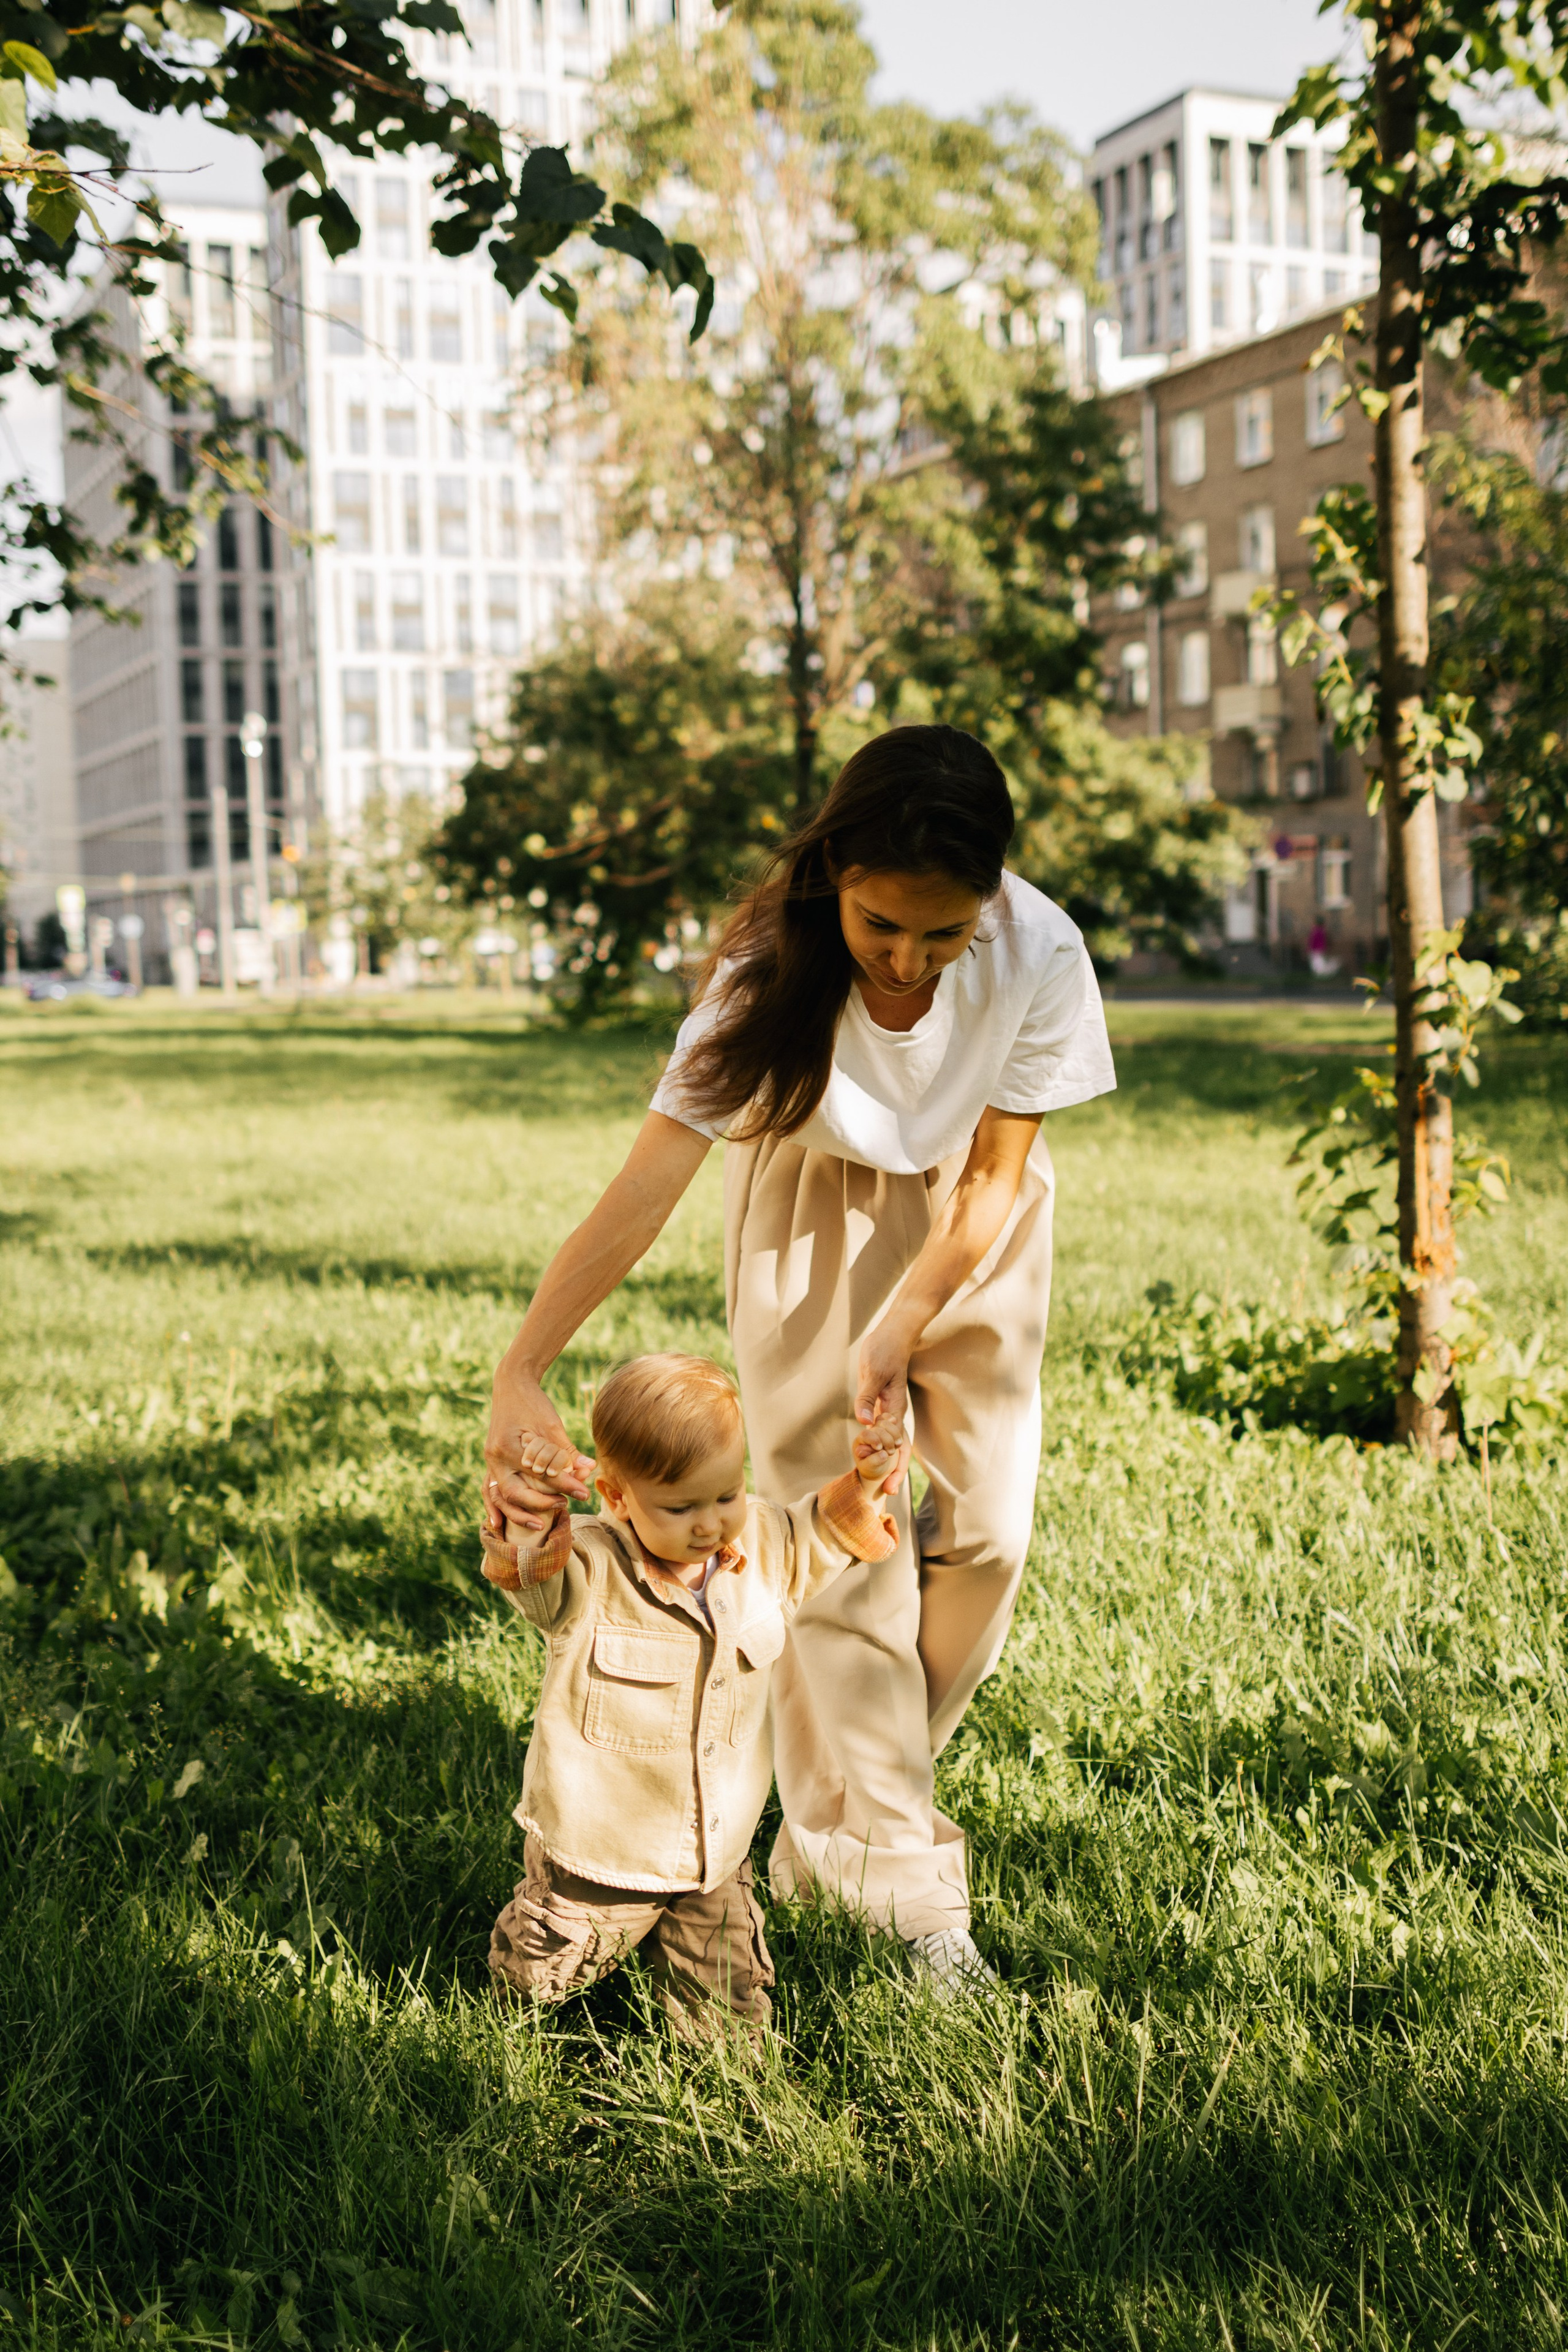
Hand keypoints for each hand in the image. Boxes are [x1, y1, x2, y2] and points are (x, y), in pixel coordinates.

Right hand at [484, 1365, 594, 1534]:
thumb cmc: (534, 1402)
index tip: (584, 1492)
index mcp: (510, 1446)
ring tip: (538, 1524)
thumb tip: (590, 1469)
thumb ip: (568, 1451)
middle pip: (515, 1492)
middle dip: (539, 1505)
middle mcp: (495, 1456)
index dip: (564, 1484)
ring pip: (500, 1495)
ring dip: (516, 1512)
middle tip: (564, 1506)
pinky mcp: (492, 1460)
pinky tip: (498, 1522)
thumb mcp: (552, 1425)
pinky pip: (491, 1487)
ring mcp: (490, 1459)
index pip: (540, 1474)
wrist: (512, 1384)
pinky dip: (496, 1505)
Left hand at [853, 1322, 913, 1496]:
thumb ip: (867, 1396)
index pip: (895, 1441)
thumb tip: (864, 1422)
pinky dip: (881, 1447)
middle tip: (888, 1492)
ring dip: (889, 1463)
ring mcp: (890, 1409)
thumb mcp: (873, 1371)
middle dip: (896, 1470)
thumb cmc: (884, 1350)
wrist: (893, 1334)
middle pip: (899, 1447)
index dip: (891, 1461)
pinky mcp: (883, 1405)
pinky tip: (873, 1458)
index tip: (884, 1477)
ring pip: (893, 1442)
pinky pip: (884, 1431)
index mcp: (895, 1407)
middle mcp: (895, 1412)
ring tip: (884, 1484)